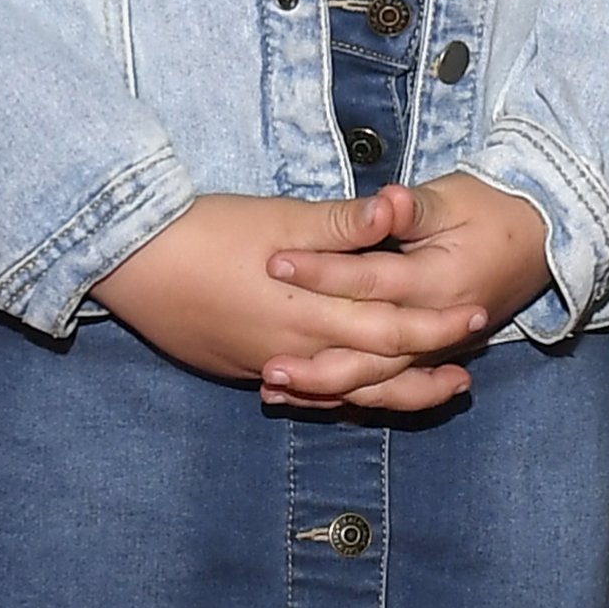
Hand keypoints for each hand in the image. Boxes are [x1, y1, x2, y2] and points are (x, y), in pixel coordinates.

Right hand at [92, 190, 474, 416]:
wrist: (132, 262)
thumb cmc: (207, 231)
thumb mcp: (281, 218)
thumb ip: (343, 225)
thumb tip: (396, 211)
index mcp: (314, 309)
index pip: (394, 328)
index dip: (439, 326)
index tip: (477, 319)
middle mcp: (297, 348)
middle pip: (377, 371)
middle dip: (426, 371)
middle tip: (467, 372)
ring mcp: (268, 364)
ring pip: (344, 392)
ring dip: (390, 393)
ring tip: (427, 391)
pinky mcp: (242, 368)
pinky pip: (305, 394)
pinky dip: (338, 397)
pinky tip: (351, 394)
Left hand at [257, 175, 552, 408]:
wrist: (544, 238)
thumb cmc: (493, 209)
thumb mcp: (453, 198)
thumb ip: (414, 207)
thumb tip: (388, 200)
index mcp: (436, 282)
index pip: (368, 281)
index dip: (321, 272)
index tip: (274, 264)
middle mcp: (435, 324)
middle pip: (370, 353)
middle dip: (317, 362)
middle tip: (266, 363)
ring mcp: (437, 347)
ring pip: (378, 382)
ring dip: (328, 390)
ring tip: (276, 390)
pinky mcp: (434, 355)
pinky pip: (392, 388)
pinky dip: (352, 397)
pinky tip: (310, 399)